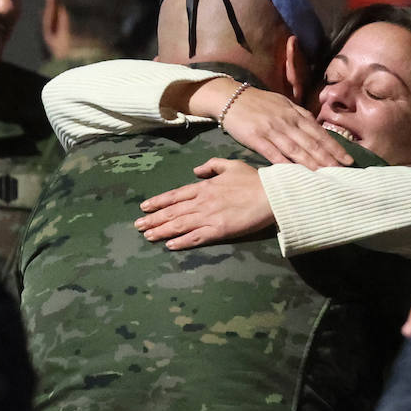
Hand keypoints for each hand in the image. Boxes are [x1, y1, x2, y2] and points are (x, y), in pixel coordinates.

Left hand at [135, 158, 274, 249]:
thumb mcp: (231, 165)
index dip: (158, 202)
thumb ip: (212, 166)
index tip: (144, 207)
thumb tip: (196, 171)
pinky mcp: (219, 231)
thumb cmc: (254, 180)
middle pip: (172, 211)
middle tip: (138, 226)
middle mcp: (202, 202)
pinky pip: (196, 237)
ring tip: (148, 235)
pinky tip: (170, 245)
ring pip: (179, 225)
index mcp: (205, 186)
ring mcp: (209, 217)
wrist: (271, 195)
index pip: (175, 195)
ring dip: (161, 230)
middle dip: (153, 219)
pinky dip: (181, 241)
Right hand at [190, 78, 351, 168]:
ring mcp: (272, 129)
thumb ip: (299, 116)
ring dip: (311, 163)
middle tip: (342, 172)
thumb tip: (317, 128)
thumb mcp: (283, 103)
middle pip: (311, 143)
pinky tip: (294, 173)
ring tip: (324, 175)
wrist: (230, 97)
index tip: (347, 160)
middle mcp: (287, 121)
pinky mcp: (256, 138)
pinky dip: (285, 163)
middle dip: (328, 158)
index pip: (319, 133)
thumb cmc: (259, 102)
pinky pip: (273, 153)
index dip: (334, 147)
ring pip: (296, 149)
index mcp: (295, 114)